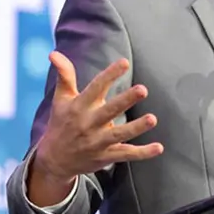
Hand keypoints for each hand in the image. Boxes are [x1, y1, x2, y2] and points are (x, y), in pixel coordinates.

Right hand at [34, 51, 162, 183]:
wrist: (54, 161)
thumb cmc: (61, 123)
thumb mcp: (61, 99)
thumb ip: (64, 75)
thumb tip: (54, 53)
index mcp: (78, 107)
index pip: (95, 88)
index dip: (110, 75)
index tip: (124, 62)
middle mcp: (88, 124)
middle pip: (110, 111)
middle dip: (126, 100)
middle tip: (143, 89)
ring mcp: (97, 142)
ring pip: (120, 135)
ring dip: (137, 127)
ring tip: (152, 119)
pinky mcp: (106, 156)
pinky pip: (126, 154)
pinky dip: (143, 153)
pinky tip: (159, 147)